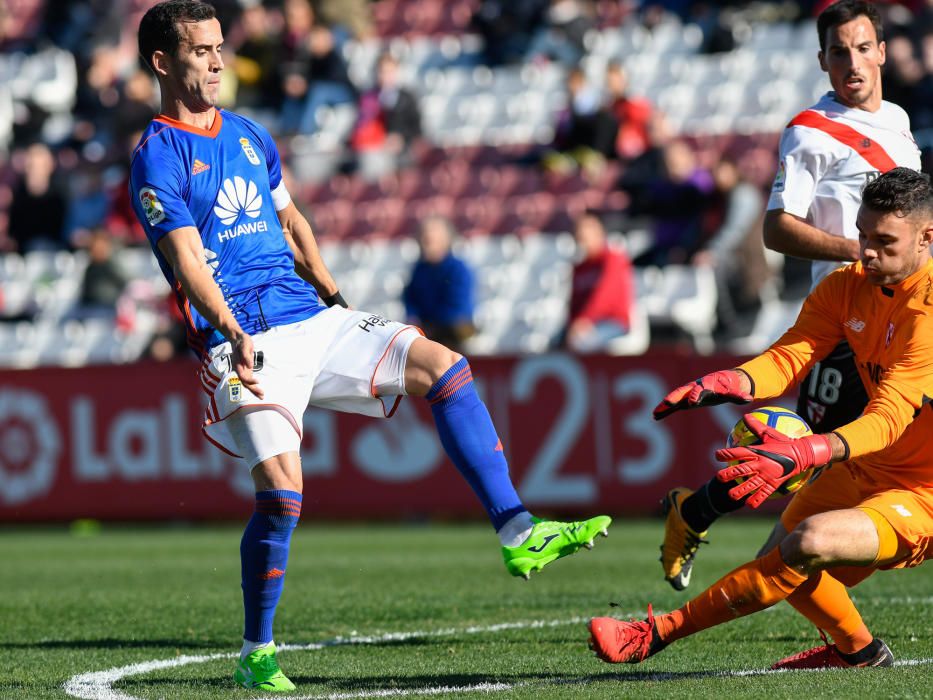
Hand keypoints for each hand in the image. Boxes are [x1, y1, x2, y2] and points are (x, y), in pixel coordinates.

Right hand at [231, 333, 263, 399]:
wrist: (238, 339)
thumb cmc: (242, 341)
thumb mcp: (245, 346)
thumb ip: (246, 356)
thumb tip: (250, 365)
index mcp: (238, 365)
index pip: (243, 377)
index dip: (250, 381)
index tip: (258, 381)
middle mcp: (240, 370)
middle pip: (245, 383)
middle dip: (253, 390)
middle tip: (262, 395)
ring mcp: (243, 370)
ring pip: (247, 383)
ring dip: (254, 390)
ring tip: (262, 396)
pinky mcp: (246, 369)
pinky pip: (249, 380)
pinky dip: (254, 385)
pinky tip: (259, 390)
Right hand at [652, 370, 751, 419]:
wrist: (724, 382)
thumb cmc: (730, 387)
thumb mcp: (735, 392)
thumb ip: (739, 396)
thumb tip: (749, 399)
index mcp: (707, 383)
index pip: (701, 388)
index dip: (696, 394)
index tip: (692, 402)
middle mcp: (695, 386)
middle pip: (683, 390)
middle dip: (675, 396)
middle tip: (668, 402)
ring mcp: (688, 392)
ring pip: (675, 398)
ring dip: (665, 405)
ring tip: (655, 413)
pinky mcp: (685, 399)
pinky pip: (674, 405)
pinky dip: (665, 410)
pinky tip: (656, 417)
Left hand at [714, 415, 832, 507]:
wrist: (803, 454)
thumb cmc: (784, 442)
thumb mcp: (770, 433)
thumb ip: (756, 426)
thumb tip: (746, 415)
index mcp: (757, 452)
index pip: (737, 452)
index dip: (725, 454)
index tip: (717, 456)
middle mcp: (760, 464)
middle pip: (741, 470)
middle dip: (728, 475)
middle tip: (719, 477)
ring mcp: (767, 475)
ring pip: (750, 485)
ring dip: (739, 491)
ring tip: (731, 495)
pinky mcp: (774, 484)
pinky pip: (764, 494)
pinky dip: (756, 500)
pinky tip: (749, 505)